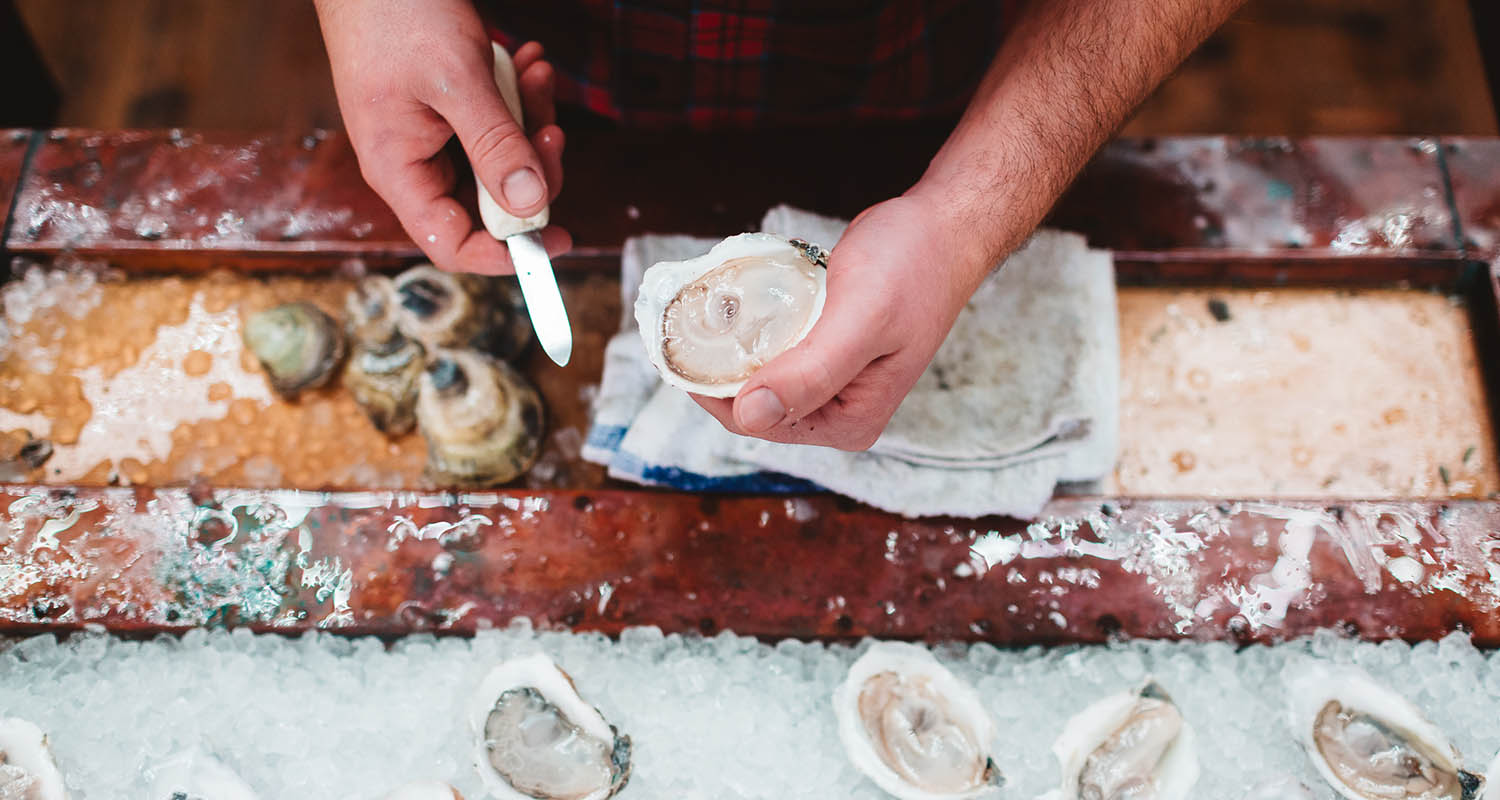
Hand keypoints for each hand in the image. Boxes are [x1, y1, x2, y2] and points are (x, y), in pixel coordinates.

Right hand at [316, 0, 569, 273]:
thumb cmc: (393, 11)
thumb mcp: (455, 81)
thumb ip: (494, 145)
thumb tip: (531, 205)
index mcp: (398, 170)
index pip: (452, 244)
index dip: (506, 254)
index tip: (557, 240)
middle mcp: (414, 162)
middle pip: (490, 203)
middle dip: (532, 169)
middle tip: (553, 132)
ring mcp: (432, 134)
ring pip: (501, 158)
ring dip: (530, 120)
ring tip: (537, 75)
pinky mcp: (449, 108)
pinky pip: (497, 122)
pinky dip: (520, 96)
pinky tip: (528, 63)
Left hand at [692, 193, 994, 450]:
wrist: (943, 228)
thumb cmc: (913, 267)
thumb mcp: (861, 320)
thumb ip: (810, 372)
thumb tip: (750, 415)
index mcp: (849, 421)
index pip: (754, 422)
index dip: (711, 389)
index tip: (677, 346)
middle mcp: (840, 412)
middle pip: (753, 403)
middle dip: (719, 368)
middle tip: (690, 319)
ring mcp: (834, 384)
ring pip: (760, 375)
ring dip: (733, 347)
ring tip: (711, 309)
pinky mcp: (828, 353)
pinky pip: (775, 351)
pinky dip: (754, 331)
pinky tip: (740, 304)